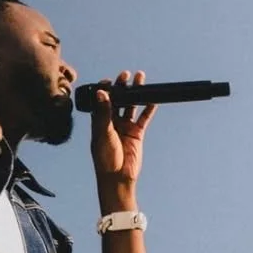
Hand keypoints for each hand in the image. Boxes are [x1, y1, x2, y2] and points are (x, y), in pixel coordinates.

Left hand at [90, 69, 156, 192]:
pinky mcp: (136, 133)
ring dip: (136, 93)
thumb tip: (101, 92)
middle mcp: (112, 122)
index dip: (105, 90)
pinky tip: (153, 98)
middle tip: (126, 75)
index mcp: (99, 122)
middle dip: (122, 87)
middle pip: (118, 100)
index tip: (109, 80)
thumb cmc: (105, 158)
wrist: (117, 177)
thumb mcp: (103, 133)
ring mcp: (125, 127)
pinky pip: (143, 117)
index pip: (102, 101)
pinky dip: (148, 108)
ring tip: (140, 78)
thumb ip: (104, 112)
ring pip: (131, 105)